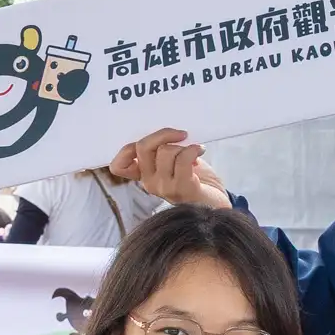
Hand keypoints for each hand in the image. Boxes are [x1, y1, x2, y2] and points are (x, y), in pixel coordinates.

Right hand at [110, 128, 232, 209]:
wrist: (216, 203)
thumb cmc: (196, 179)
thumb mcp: (174, 163)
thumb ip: (162, 150)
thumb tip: (165, 131)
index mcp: (144, 175)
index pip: (118, 166)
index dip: (126, 149)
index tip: (151, 140)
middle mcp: (149, 182)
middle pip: (143, 147)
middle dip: (163, 134)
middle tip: (181, 134)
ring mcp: (163, 187)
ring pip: (166, 151)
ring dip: (184, 146)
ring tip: (194, 152)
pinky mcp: (181, 188)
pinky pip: (183, 159)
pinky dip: (193, 150)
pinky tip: (200, 151)